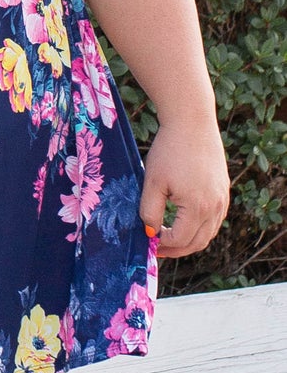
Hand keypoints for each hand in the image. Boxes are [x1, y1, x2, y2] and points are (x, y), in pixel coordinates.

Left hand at [140, 112, 229, 258]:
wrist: (192, 122)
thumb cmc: (169, 150)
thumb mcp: (152, 183)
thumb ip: (149, 212)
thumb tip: (150, 233)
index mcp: (197, 207)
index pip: (179, 240)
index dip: (162, 245)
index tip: (148, 242)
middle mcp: (215, 206)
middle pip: (198, 242)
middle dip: (177, 250)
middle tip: (158, 249)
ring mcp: (222, 198)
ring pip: (209, 233)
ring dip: (190, 240)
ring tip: (169, 238)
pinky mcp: (224, 190)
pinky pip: (215, 219)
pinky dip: (200, 227)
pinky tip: (184, 223)